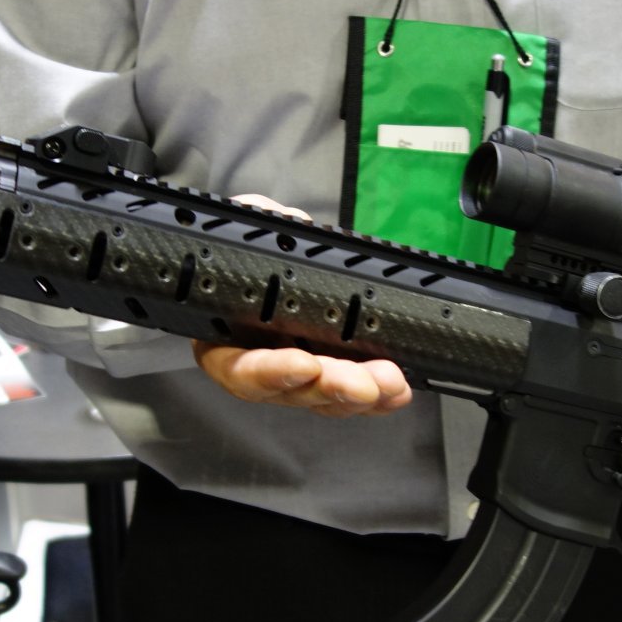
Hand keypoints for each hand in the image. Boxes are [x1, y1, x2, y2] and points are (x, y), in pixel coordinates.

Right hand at [190, 195, 413, 417]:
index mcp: (224, 337)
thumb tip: (290, 222)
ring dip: (360, 395)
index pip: (239, 367)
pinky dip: (378, 396)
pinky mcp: (332, 379)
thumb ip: (264, 224)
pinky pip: (351, 396)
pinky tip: (398, 390)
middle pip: (290, 393)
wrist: (284, 256)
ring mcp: (297, 379)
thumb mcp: (251, 223)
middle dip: (330, 389)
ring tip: (390, 382)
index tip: (306, 364)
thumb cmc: (259, 249)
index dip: (271, 372)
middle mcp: (258, 367)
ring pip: (324, 400)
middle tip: (363, 384)